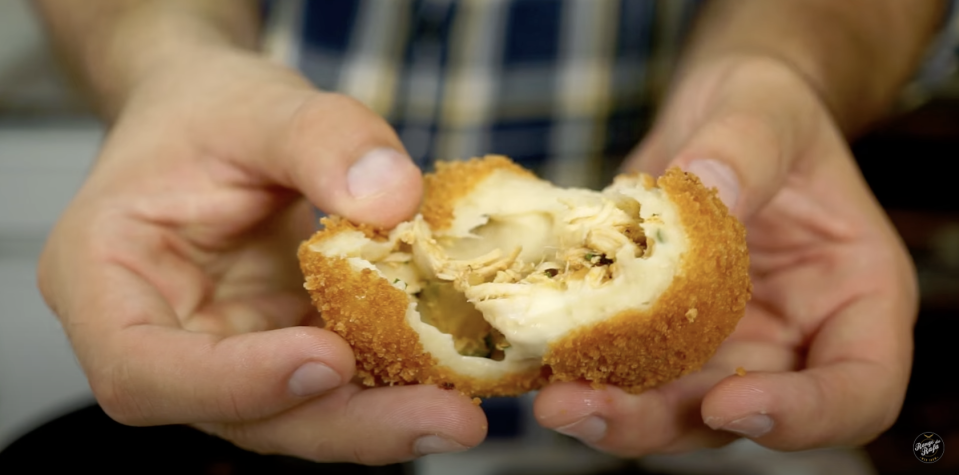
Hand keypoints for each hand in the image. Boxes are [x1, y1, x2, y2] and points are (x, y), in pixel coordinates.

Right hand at [37, 48, 485, 463]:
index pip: (143, 369)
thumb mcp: (257, 102)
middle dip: (343, 424)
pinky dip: (389, 384)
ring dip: (379, 419)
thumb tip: (395, 196)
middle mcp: (159, 338)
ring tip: (461, 412)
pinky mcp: (280, 350)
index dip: (234, 383)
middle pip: (237, 414)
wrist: (214, 117)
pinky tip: (451, 377)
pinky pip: (331, 384)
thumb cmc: (207, 110)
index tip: (328, 360)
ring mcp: (224, 353)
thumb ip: (321, 138)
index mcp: (104, 281)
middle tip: (446, 420)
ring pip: (293, 414)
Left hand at [533, 55, 916, 454]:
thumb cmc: (767, 108)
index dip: (803, 416)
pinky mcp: (656, 329)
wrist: (717, 112)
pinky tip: (539, 360)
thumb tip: (704, 191)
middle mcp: (789, 340)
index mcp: (853, 299)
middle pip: (743, 420)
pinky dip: (584, 368)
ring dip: (612, 411)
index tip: (730, 403)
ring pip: (672, 408)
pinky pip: (623, 364)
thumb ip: (744, 151)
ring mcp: (719, 343)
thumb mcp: (767, 111)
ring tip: (555, 399)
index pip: (858, 390)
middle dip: (665, 423)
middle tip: (591, 407)